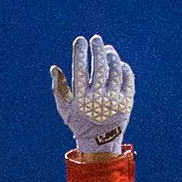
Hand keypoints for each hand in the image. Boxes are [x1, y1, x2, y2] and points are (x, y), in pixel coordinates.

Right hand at [52, 34, 133, 154]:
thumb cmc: (79, 122)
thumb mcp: (64, 109)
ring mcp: (115, 100)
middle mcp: (99, 98)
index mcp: (82, 98)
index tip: (80, 41)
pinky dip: (123, 68)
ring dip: (111, 56)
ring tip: (107, 50)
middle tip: (95, 40)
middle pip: (99, 66)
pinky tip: (118, 64)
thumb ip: (58, 88)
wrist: (99, 142)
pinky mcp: (127, 101)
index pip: (80, 68)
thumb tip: (54, 68)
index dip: (80, 52)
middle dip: (97, 49)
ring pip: (115, 70)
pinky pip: (127, 78)